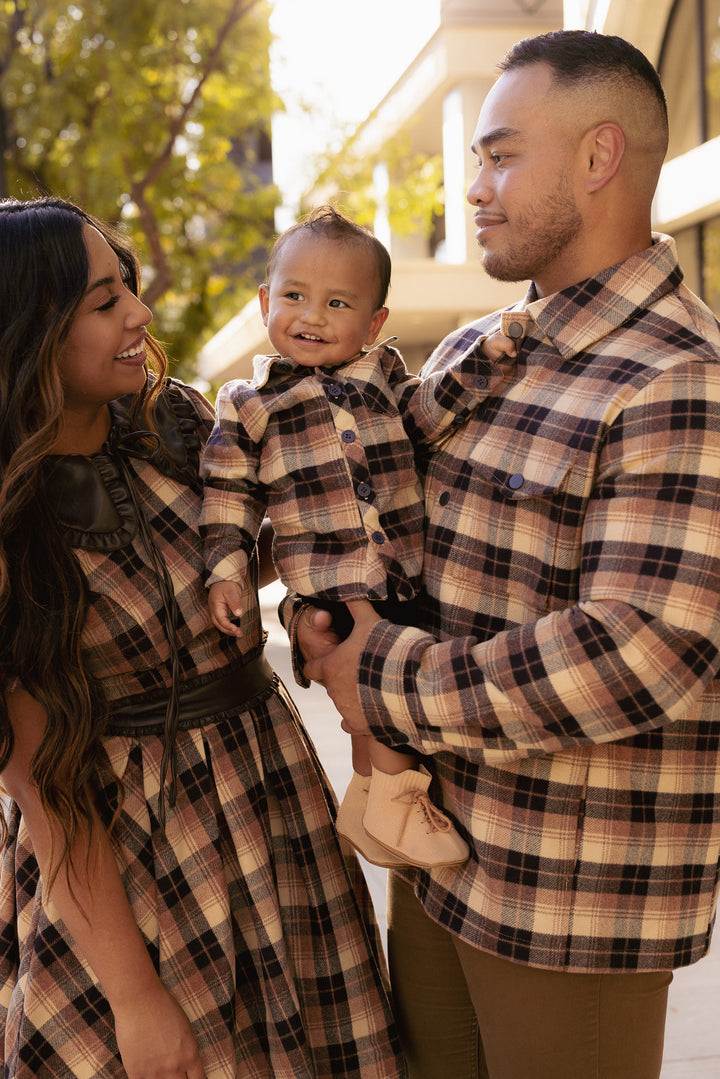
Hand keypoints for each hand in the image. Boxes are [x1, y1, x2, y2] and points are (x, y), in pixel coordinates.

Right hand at [114, 982, 204, 1078]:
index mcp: (190, 1054)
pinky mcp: (135, 1071)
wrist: (139, 1000)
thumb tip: (186, 1066)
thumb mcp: (186, 1029)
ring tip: (159, 1070)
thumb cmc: (164, 1007)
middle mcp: (174, 1066)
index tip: (191, 1078)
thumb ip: (187, 1051)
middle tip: (174, 1074)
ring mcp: (154, 1072)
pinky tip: (145, 1073)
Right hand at [208, 580, 243, 636]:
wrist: (224, 578)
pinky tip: (234, 628)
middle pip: (219, 624)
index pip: (221, 620)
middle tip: (239, 634)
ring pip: (219, 624)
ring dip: (228, 630)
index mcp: (215, 605)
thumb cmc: (227, 584)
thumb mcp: (232, 592)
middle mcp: (214, 609)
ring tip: (238, 633)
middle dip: (228, 631)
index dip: (228, 626)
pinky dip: (228, 626)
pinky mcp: (219, 610)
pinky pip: (222, 620)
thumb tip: (238, 614)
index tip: (237, 630)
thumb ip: (235, 603)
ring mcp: (215, 610)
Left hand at [304, 600, 380, 733]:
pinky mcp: (360, 725)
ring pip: (343, 703)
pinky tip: (370, 710)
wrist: (409, 684)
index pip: (311, 668)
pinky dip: (359, 716)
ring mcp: (346, 710)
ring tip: (373, 686)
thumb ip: (357, 606)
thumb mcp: (371, 622)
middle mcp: (333, 690)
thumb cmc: (386, 650)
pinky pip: (352, 724)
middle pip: (331, 684)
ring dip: (353, 696)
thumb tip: (349, 590)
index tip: (330, 660)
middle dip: (342, 678)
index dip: (320, 663)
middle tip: (360, 669)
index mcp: (331, 666)